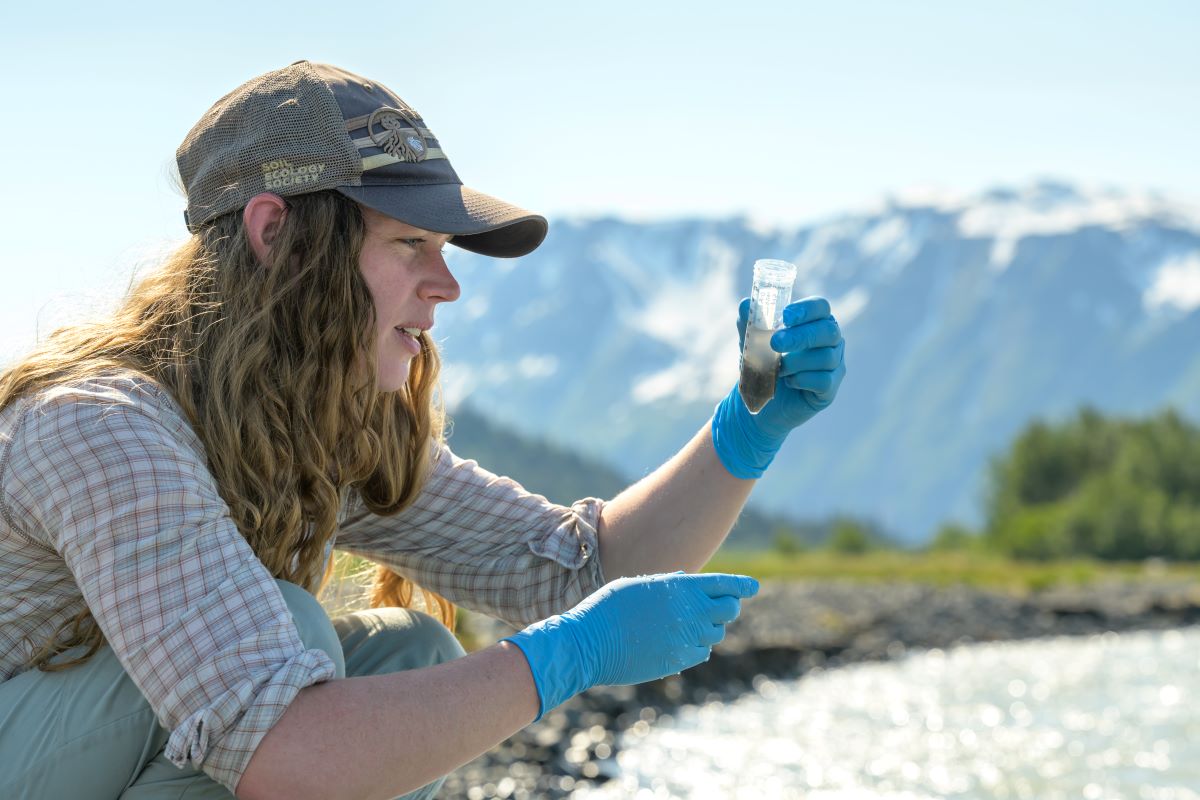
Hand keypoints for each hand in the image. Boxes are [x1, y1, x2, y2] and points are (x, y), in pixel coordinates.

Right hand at [502, 572, 758, 719]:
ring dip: (708, 626)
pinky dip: (697, 645)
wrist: (588, 644)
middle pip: (729, 610)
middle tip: (718, 605)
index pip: (725, 585)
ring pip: (715, 633)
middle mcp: (690, 613)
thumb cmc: (607, 608)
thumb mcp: (641, 586)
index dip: (742, 585)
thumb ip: (670, 585)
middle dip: (727, 606)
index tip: (753, 587)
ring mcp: (686, 639)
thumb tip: (690, 584)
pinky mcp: (678, 661)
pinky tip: (681, 641)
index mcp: (680, 588)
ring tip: (686, 623)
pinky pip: (701, 652)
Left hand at [712, 296, 845, 478]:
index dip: (807, 309)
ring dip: (796, 362)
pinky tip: (789, 381)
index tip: (786, 316)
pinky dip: (803, 380)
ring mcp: (834, 365)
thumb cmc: (762, 362)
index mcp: (815, 321)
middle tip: (775, 343)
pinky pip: (824, 381)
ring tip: (778, 368)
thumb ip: (749, 321)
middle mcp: (831, 341)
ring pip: (826, 357)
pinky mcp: (829, 390)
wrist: (759, 398)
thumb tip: (746, 305)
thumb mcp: (751, 340)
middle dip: (801, 336)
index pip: (821, 307)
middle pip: (828, 331)